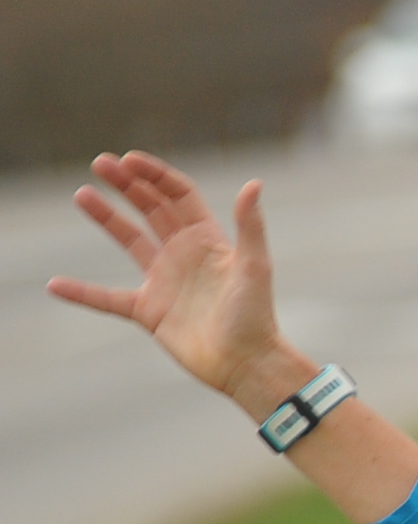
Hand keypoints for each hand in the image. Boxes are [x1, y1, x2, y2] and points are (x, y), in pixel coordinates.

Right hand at [47, 154, 296, 409]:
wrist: (246, 363)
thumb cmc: (256, 316)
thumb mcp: (255, 266)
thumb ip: (251, 226)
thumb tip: (255, 184)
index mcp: (208, 240)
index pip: (178, 196)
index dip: (155, 176)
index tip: (129, 160)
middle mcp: (184, 255)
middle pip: (152, 209)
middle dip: (128, 185)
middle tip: (100, 163)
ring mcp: (165, 282)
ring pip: (129, 241)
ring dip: (107, 217)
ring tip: (82, 194)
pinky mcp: (149, 312)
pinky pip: (107, 299)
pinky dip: (83, 292)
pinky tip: (56, 284)